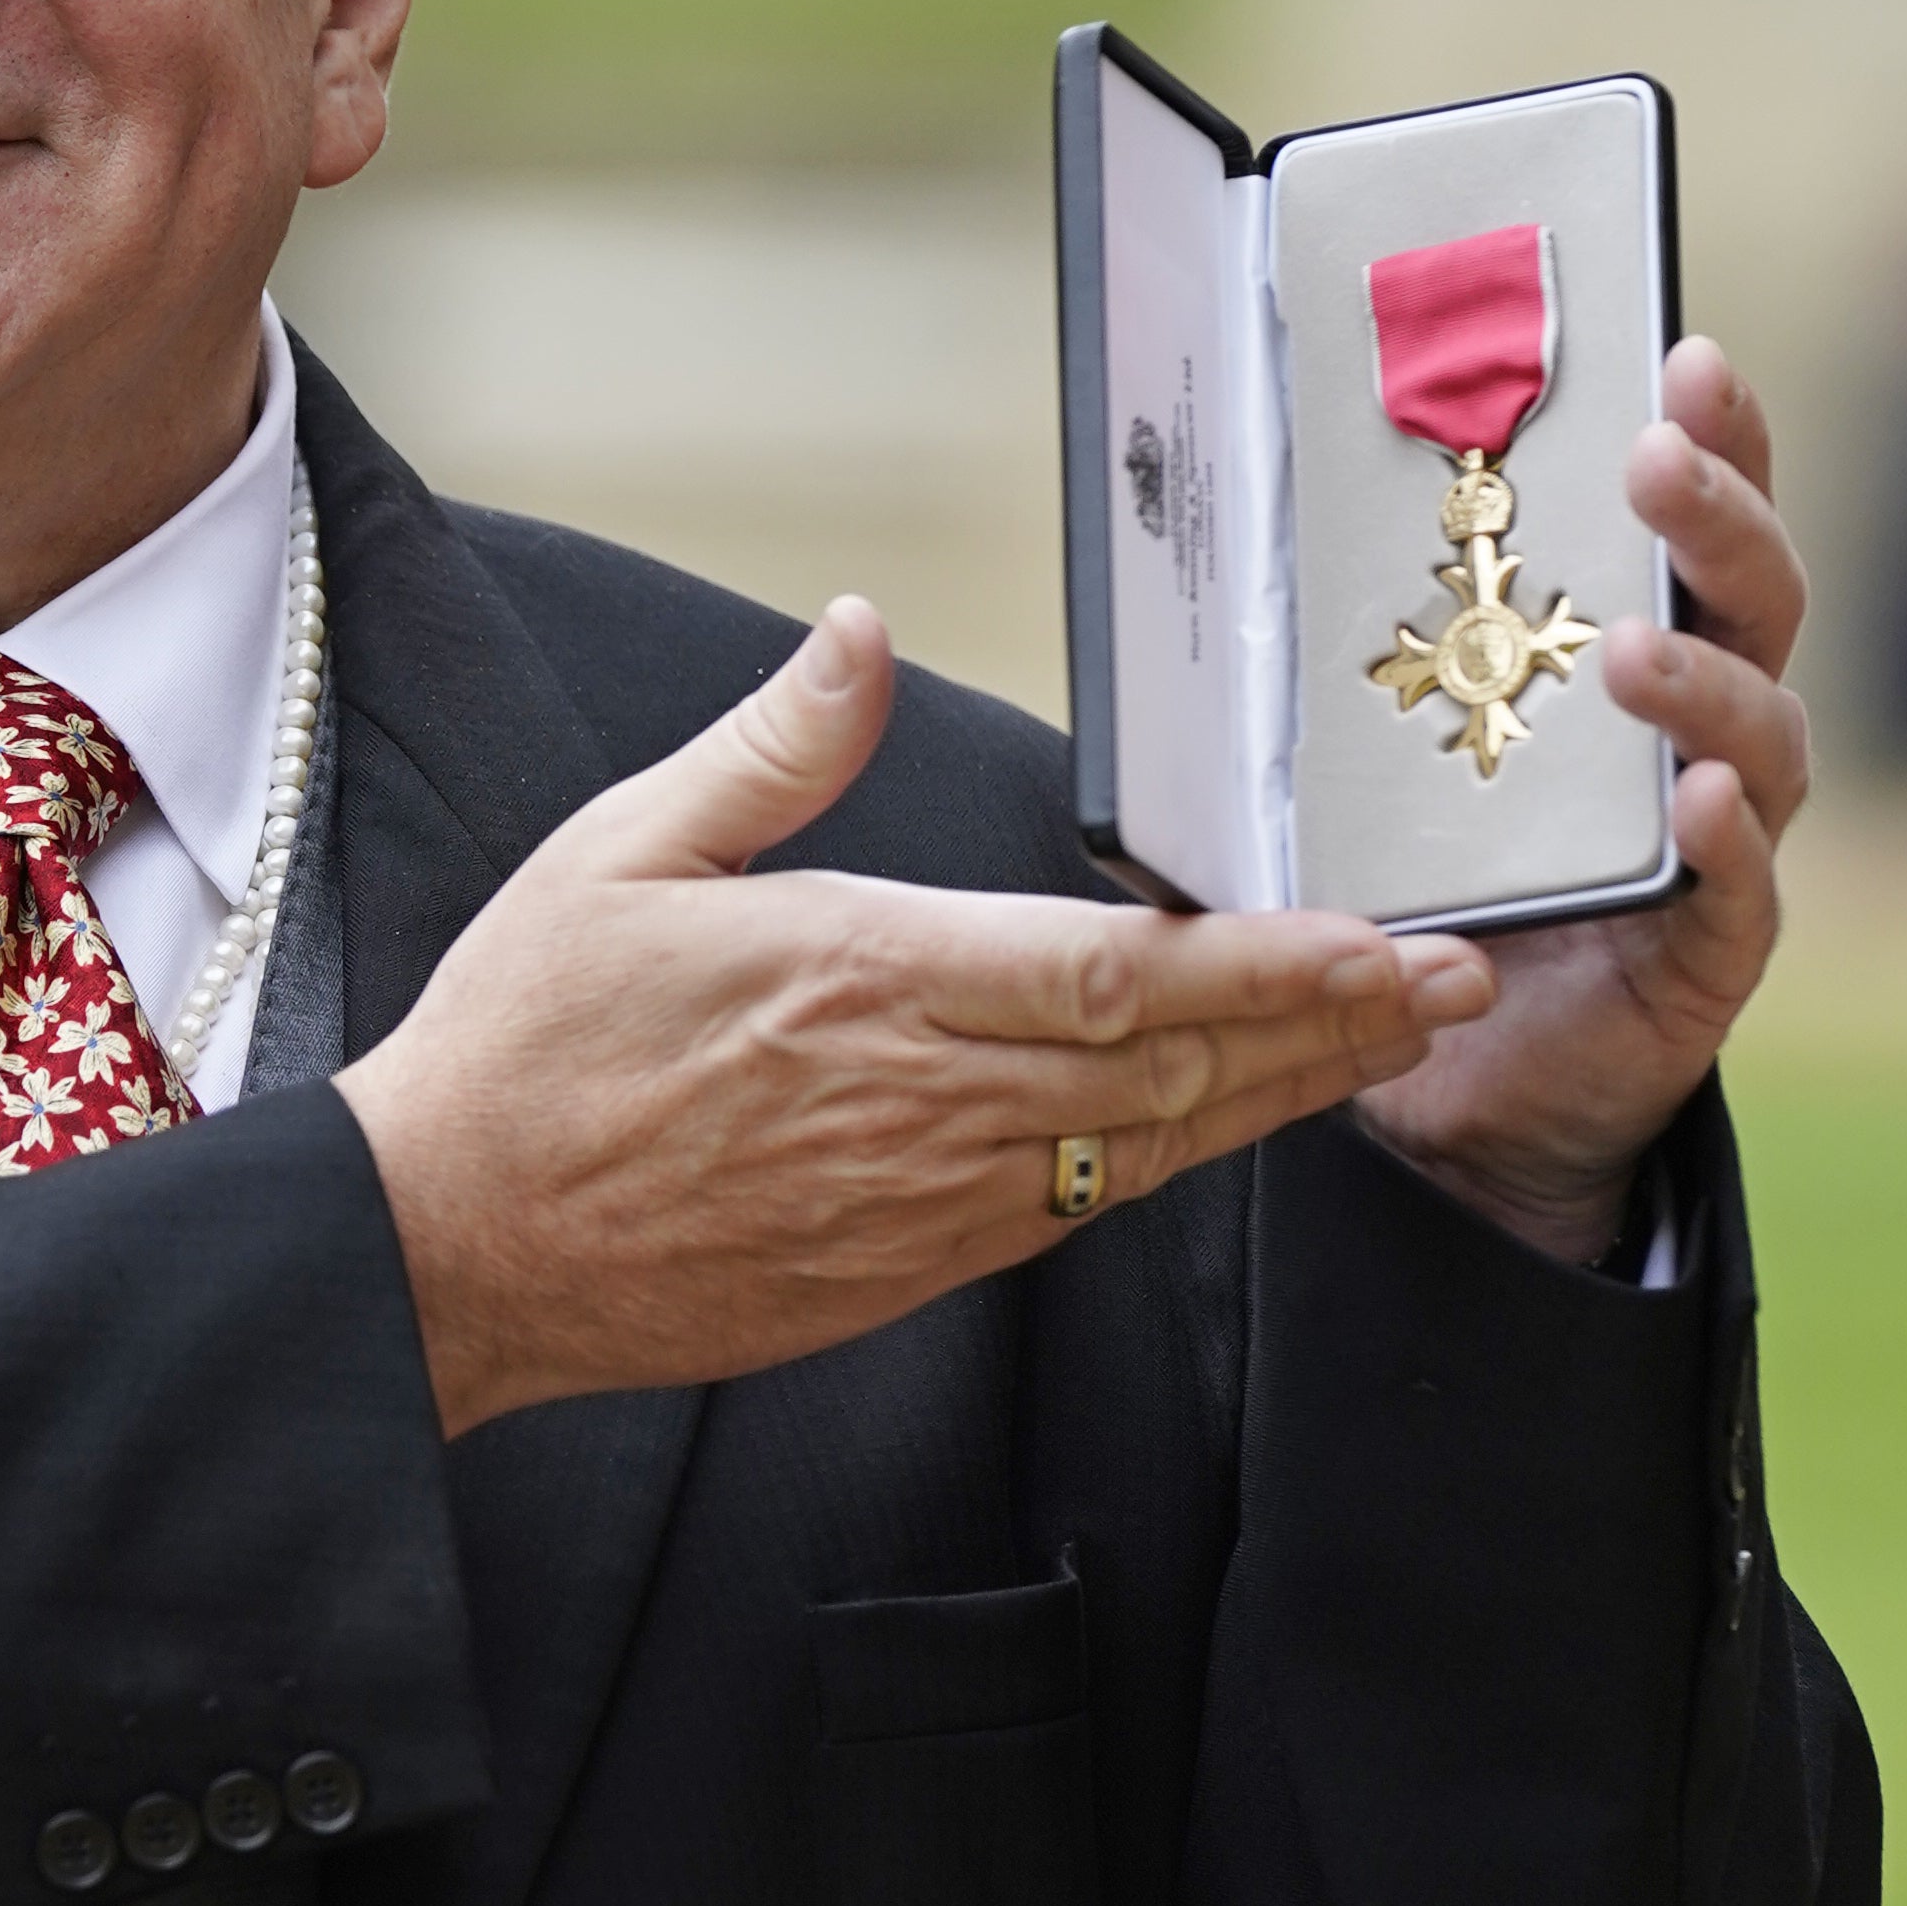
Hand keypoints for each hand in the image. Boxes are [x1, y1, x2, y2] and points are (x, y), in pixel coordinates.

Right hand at [333, 605, 1493, 1437]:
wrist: (450, 1248)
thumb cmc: (522, 1047)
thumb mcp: (617, 853)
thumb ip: (769, 749)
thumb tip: (861, 635)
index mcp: (862, 978)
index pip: (1120, 976)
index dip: (1273, 965)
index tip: (1381, 940)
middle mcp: (919, 1101)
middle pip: (1175, 1070)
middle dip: (1330, 1026)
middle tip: (1456, 985)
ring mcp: (918, 1202)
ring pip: (1146, 1152)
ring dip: (1278, 1098)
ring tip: (1387, 1041)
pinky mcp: (897, 1270)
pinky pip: (1071, 1216)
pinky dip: (1167, 1165)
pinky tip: (1224, 1126)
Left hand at [1353, 338, 1808, 1270]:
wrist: (1443, 1082)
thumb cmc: (1410, 886)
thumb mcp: (1359, 750)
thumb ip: (1321, 656)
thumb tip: (1193, 531)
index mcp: (1627, 652)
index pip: (1688, 523)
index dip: (1711, 434)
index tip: (1684, 351)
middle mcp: (1698, 729)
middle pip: (1753, 595)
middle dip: (1717, 518)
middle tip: (1656, 458)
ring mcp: (1720, 841)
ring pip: (1763, 734)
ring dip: (1706, 679)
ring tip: (1637, 652)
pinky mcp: (1708, 953)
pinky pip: (1742, 893)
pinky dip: (1726, 843)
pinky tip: (1696, 804)